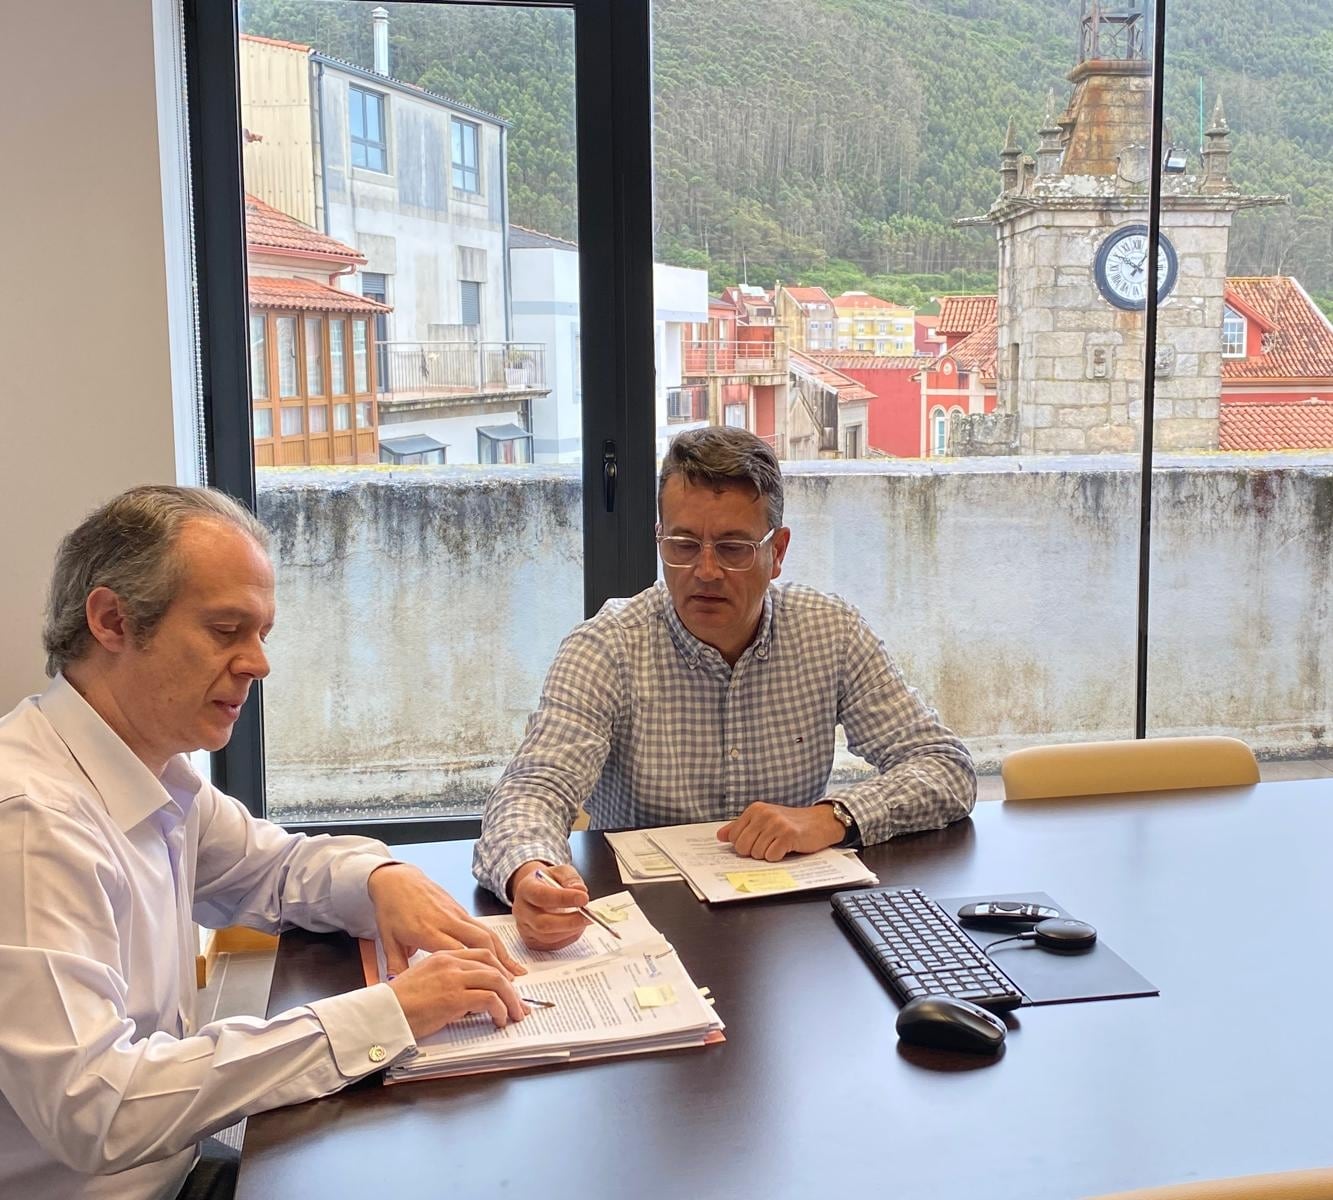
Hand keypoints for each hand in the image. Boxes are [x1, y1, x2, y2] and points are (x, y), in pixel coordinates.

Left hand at [367, 862, 523, 976]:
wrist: (397, 880)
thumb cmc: (391, 910)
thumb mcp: (387, 940)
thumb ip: (395, 966)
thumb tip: (396, 989)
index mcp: (427, 931)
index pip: (458, 953)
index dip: (474, 972)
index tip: (485, 990)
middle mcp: (447, 921)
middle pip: (480, 942)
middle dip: (498, 965)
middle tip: (510, 986)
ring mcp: (457, 914)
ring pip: (487, 933)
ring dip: (504, 954)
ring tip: (516, 973)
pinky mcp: (461, 909)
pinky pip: (483, 927)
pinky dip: (497, 943)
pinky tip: (504, 955)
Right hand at [387, 948, 526, 1039]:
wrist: (381, 1014)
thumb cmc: (397, 1004)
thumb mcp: (424, 982)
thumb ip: (447, 982)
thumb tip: (469, 999)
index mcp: (443, 956)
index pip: (481, 956)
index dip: (499, 970)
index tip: (508, 985)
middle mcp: (451, 962)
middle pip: (493, 966)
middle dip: (510, 986)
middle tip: (519, 1002)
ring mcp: (454, 978)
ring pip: (497, 981)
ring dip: (511, 999)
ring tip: (515, 1014)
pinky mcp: (455, 997)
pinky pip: (489, 999)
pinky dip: (500, 1010)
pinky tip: (499, 1020)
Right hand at [509, 861, 589, 950]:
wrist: (537, 891)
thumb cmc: (549, 881)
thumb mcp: (560, 872)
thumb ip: (571, 879)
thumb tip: (580, 890)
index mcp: (526, 888)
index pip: (541, 896)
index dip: (563, 898)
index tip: (584, 898)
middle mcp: (521, 910)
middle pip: (542, 923)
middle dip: (570, 921)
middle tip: (589, 916)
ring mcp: (524, 928)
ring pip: (548, 937)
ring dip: (571, 931)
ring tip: (585, 920)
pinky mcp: (531, 941)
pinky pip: (551, 945)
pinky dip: (568, 938)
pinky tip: (576, 927)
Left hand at [717, 801, 843, 860]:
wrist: (820, 821)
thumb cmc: (791, 823)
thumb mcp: (764, 820)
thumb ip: (741, 827)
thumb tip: (720, 836)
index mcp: (755, 809)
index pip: (734, 837)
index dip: (744, 846)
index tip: (757, 842)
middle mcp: (764, 814)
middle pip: (742, 847)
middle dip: (754, 852)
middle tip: (769, 845)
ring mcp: (776, 824)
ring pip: (756, 854)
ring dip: (768, 854)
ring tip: (779, 845)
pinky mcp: (788, 835)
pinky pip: (771, 856)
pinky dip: (778, 857)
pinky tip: (786, 848)